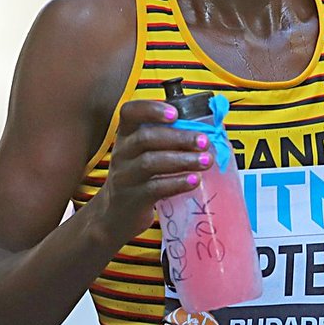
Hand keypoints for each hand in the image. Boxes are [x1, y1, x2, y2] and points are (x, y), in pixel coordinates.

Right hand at [99, 100, 211, 241]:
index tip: (175, 113)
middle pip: (145, 138)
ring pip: (150, 162)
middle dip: (178, 137)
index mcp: (126, 135)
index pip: (130, 112)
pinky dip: (177, 183)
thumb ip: (168, 141)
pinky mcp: (133, 199)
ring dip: (182, 159)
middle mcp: (122, 152)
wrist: (117, 214)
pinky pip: (154, 188)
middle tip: (204, 141)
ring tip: (206, 161)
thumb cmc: (140, 177)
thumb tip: (206, 132)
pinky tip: (195, 180)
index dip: (151, 109)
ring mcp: (125, 176)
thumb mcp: (145, 154)